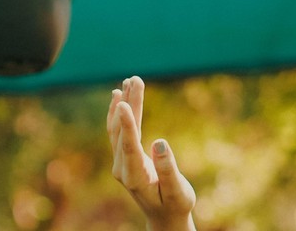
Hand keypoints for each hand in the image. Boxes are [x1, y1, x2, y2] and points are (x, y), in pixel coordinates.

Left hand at [107, 76, 195, 230]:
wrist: (164, 216)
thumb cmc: (175, 205)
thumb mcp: (178, 192)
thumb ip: (168, 169)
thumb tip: (160, 142)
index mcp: (135, 177)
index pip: (128, 147)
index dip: (126, 124)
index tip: (125, 102)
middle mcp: (122, 168)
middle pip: (123, 131)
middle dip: (129, 104)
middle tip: (136, 79)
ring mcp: (119, 162)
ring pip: (118, 128)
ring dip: (124, 104)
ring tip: (130, 81)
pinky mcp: (122, 157)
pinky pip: (117, 131)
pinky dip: (119, 112)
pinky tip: (119, 96)